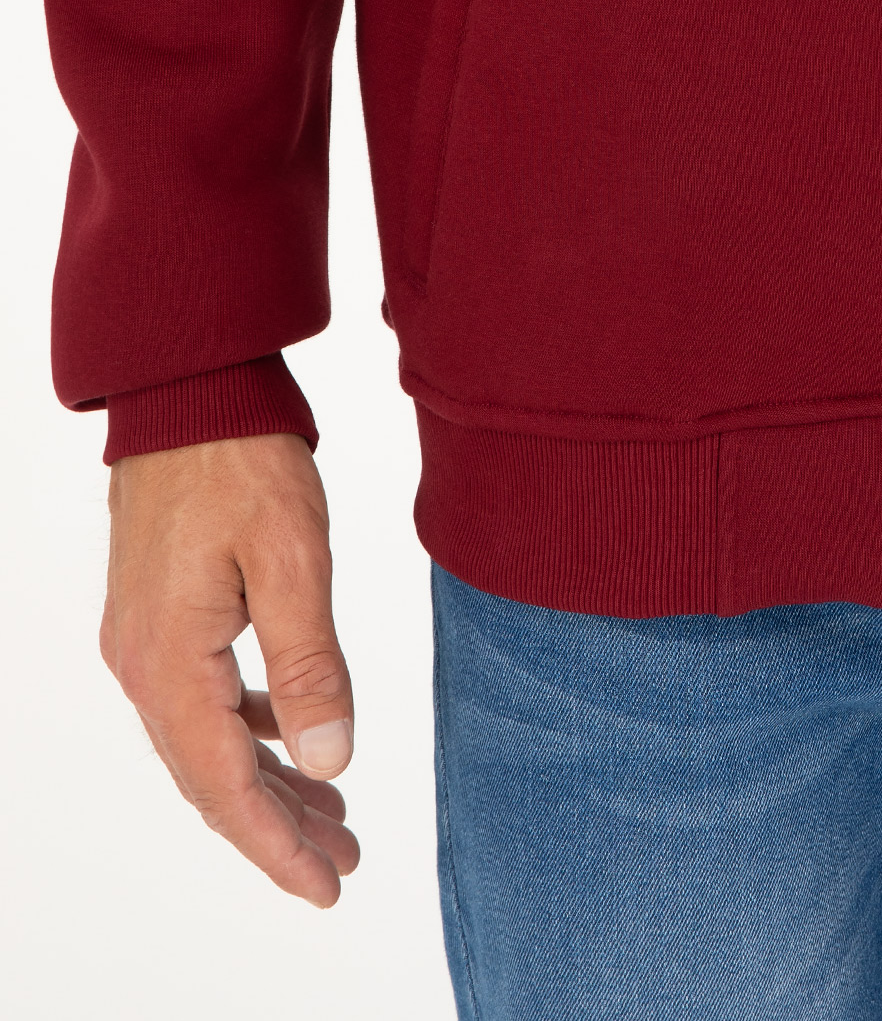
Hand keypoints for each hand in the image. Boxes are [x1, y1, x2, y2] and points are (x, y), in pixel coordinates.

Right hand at [101, 432, 359, 906]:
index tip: (327, 887)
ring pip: (207, 740)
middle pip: (212, 776)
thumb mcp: (293, 558)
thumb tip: (331, 763)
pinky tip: (291, 736)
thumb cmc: (241, 459)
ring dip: (266, 780)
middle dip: (278, 827)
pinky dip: (248, 729)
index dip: (276, 847)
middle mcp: (143, 664)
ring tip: (333, 812)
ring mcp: (143, 640)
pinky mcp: (157, 614)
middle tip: (345, 861)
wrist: (188, 387)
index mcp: (171, 662)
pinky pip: (202, 698)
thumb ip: (311, 664)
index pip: (226, 786)